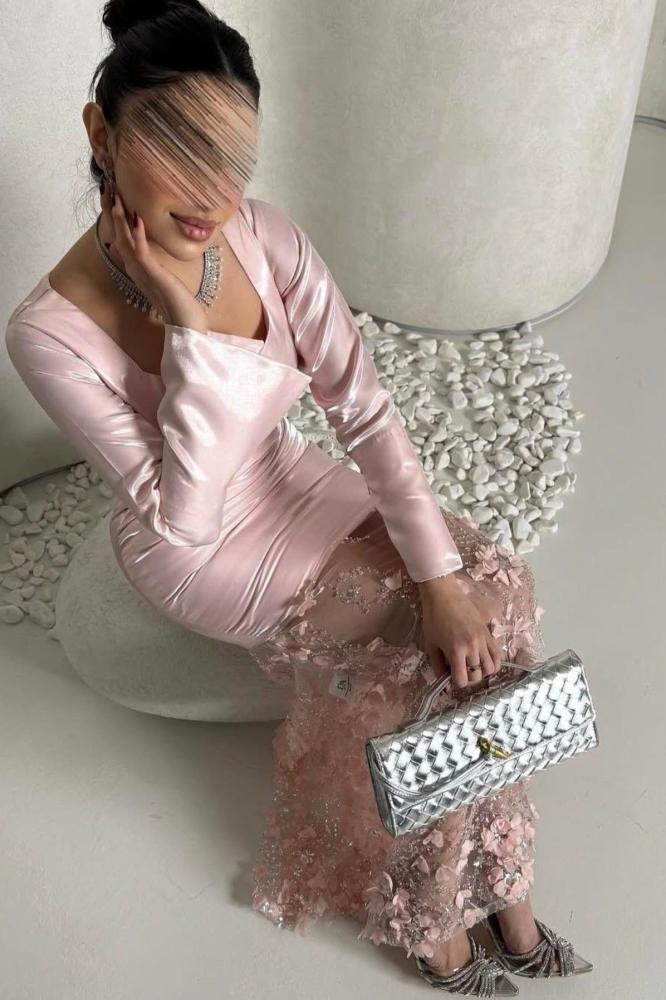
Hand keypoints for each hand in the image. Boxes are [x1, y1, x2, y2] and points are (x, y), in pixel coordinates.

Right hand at [101, 178, 208, 331]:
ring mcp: (141, 270)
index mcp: (137, 267)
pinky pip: (140, 250)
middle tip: (108, 191)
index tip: (113, 201)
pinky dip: (138, 234)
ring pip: (125, 240)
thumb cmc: (177, 303)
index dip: (116, 221)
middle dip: (113, 214)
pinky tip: (137, 219)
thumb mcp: (164, 281)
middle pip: (119, 236)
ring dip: (120, 219)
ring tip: (115, 199)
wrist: (184, 320)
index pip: (123, 239)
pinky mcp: (151, 272)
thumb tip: (150, 260)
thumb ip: (155, 270)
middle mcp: (135, 267)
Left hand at [418, 573, 501, 689]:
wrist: (444, 595)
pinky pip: (498, 655)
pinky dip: (494, 664)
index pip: (462, 680)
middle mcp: (472, 648)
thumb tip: (445, 686)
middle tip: (460, 672)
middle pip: (477, 676)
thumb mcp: (431, 645)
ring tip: (472, 667)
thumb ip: (438, 667)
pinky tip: (485, 663)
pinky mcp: (488, 633)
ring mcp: (483, 640)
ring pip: (491, 668)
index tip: (451, 678)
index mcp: (455, 651)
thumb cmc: (433, 619)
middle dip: (468, 678)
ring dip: (482, 672)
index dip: (456, 683)